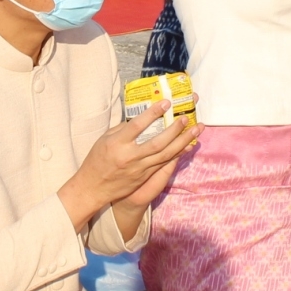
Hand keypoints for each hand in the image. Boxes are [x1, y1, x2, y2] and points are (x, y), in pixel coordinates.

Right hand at [61, 106, 197, 221]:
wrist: (94, 188)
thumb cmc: (97, 160)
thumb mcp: (105, 139)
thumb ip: (123, 128)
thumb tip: (142, 118)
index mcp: (118, 143)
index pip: (138, 126)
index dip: (153, 113)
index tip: (166, 102)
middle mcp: (130, 156)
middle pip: (158, 142)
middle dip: (175, 129)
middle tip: (186, 116)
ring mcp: (140, 168)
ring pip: (166, 154)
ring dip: (183, 141)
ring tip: (196, 129)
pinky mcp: (145, 176)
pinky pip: (165, 163)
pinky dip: (178, 153)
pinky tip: (189, 145)